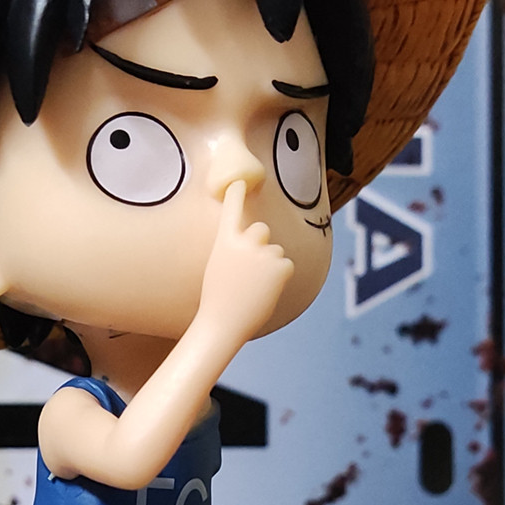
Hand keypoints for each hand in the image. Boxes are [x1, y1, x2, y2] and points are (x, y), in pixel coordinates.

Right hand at [197, 182, 292, 354]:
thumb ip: (235, 250)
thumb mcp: (220, 266)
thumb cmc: (218, 299)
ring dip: (269, 266)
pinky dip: (279, 278)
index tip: (240, 182)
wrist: (223, 322)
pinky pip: (286, 265)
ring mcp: (264, 252)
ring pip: (275, 251)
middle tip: (251, 268)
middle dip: (260, 243)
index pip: (232, 210)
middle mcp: (245, 241)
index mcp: (225, 241)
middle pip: (261, 229)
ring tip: (254, 287)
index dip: (236, 194)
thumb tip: (254, 249)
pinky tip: (266, 291)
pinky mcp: (281, 265)